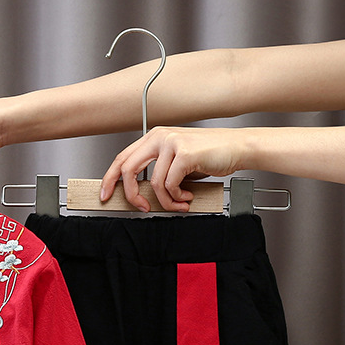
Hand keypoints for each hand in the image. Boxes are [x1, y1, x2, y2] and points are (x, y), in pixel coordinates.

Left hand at [100, 126, 250, 211]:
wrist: (239, 148)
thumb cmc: (210, 156)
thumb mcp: (177, 163)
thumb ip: (157, 172)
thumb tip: (139, 194)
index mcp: (154, 137)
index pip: (122, 158)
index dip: (110, 178)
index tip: (105, 195)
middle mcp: (160, 136)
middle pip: (128, 169)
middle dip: (131, 195)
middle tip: (142, 208)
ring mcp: (172, 143)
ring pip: (153, 183)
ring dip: (165, 201)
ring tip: (178, 203)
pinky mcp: (184, 153)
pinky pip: (169, 185)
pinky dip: (177, 197)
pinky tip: (186, 196)